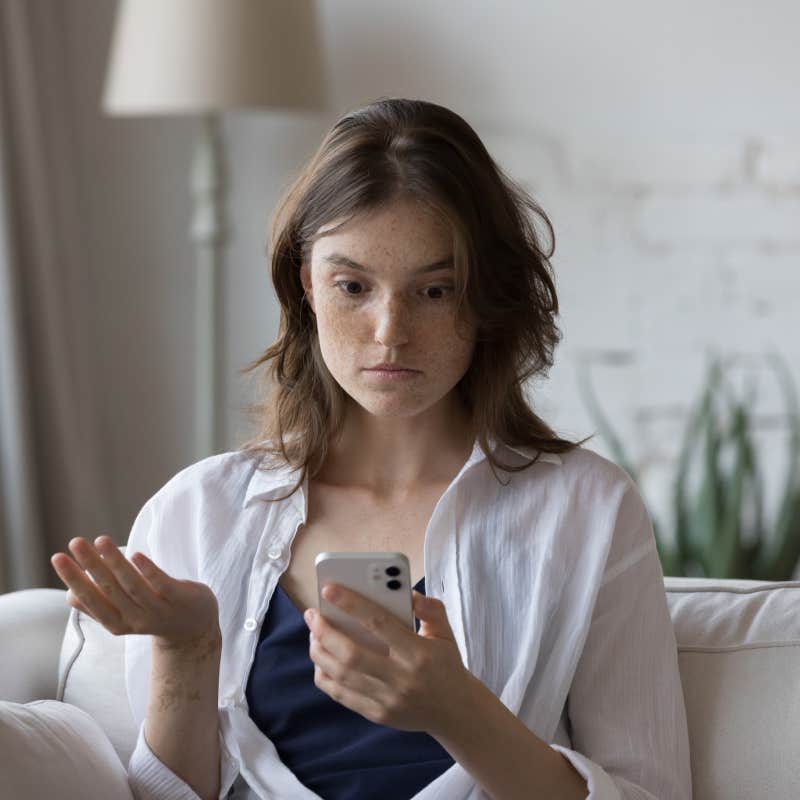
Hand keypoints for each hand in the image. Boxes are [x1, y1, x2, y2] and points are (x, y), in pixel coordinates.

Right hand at [50, 536, 220, 650]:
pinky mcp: (180, 598)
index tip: (58, 557)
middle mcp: (135, 619)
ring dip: (115, 562)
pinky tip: (136, 554)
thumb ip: (101, 606)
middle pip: (108, 589)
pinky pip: (162, 584)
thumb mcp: (124, 614)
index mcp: (117, 622)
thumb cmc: (152, 613)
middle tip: (74, 542)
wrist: (194, 628)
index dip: (74, 579)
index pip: (89, 600)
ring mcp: (159, 609)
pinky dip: (148, 571)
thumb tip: (70, 595)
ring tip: (100, 539)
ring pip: (133, 585)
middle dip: (90, 565)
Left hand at [303, 583, 477, 736]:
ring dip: (320, 652)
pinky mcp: (378, 715)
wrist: (456, 711)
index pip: (378, 623)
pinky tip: (321, 659)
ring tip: (313, 633)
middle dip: (325, 631)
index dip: (350, 604)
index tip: (328, 588)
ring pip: (342, 676)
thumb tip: (406, 592)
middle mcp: (401, 678)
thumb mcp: (445, 631)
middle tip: (312, 614)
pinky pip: (342, 695)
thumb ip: (429, 608)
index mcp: (418, 652)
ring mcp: (388, 700)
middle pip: (352, 654)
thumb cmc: (446, 663)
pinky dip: (325, 676)